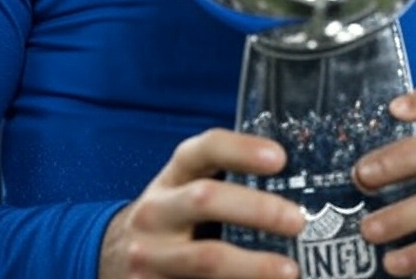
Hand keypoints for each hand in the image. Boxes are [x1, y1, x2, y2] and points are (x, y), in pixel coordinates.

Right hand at [99, 128, 303, 278]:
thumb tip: (298, 182)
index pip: (205, 148)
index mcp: (174, 176)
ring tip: (290, 270)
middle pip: (206, 199)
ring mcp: (149, 254)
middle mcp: (156, 211)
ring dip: (252, 266)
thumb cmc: (173, 215)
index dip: (242, 150)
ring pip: (205, 258)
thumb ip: (227, 180)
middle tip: (297, 221)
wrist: (117, 255)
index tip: (280, 159)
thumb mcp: (187, 187)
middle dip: (256, 209)